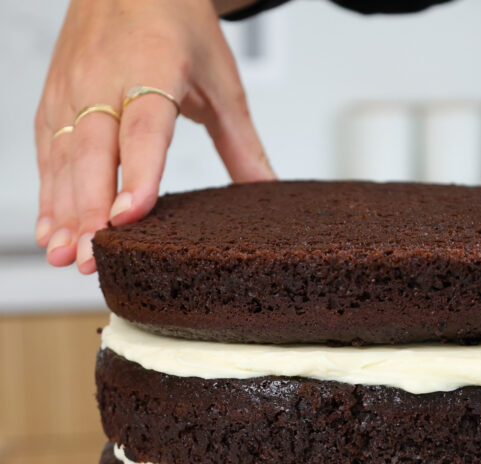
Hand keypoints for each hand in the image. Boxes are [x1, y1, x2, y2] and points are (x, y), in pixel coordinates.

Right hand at [35, 0, 274, 273]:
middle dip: (88, 209)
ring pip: (63, 156)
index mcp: (151, 66)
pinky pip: (47, 151)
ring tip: (66, 256)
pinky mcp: (54, 98)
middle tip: (91, 257)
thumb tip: (268, 192)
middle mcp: (103, 77)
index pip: (143, 129)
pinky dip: (47, 193)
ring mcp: (72, 87)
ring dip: (62, 210)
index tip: (130, 216)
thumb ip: (241, 142)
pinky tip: (51, 230)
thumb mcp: (221, 79)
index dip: (137, 175)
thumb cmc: (175, 21)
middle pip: (94, 152)